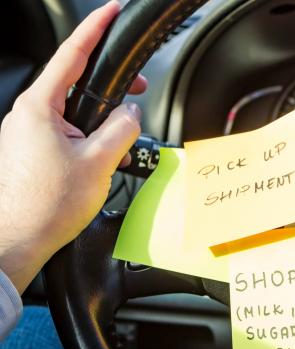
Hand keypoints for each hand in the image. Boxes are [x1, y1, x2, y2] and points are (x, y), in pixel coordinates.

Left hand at [0, 1, 144, 292]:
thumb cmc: (46, 206)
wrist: (17, 242)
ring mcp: (26, 135)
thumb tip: (130, 115)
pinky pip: (64, 135)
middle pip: (76, 84)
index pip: (72, 55)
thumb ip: (121, 129)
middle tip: (137, 91)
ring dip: (101, 125)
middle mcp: (27, 116)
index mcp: (39, 108)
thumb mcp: (99, 162)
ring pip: (73, 114)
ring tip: (118, 150)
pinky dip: (87, 142)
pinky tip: (102, 163)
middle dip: (111, 89)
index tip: (109, 12)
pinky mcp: (29, 153)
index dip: (95, 30)